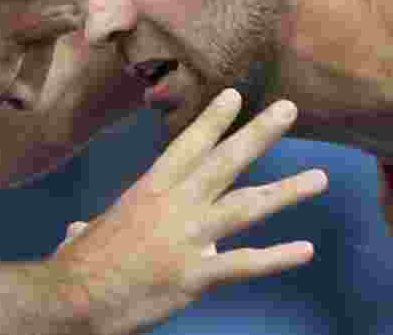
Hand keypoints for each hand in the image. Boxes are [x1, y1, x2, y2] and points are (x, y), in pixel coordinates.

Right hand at [50, 90, 326, 334]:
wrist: (71, 296)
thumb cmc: (76, 266)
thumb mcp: (84, 235)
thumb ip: (91, 228)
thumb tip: (77, 232)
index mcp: (149, 190)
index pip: (186, 146)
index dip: (213, 120)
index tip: (235, 95)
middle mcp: (173, 204)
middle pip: (224, 161)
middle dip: (259, 134)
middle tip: (289, 109)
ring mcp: (187, 237)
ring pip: (246, 205)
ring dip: (286, 190)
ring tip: (320, 178)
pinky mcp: (194, 274)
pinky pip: (244, 263)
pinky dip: (277, 257)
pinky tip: (305, 250)